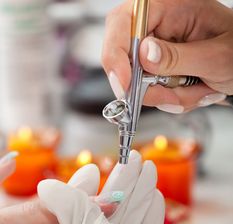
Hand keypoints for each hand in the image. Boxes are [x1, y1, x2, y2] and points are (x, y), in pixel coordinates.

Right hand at [102, 0, 232, 112]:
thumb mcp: (214, 56)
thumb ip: (178, 57)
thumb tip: (144, 55)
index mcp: (170, 6)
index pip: (124, 22)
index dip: (116, 54)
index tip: (124, 84)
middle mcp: (158, 26)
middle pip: (125, 58)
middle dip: (148, 87)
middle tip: (173, 97)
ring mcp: (156, 50)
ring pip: (139, 83)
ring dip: (168, 95)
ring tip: (197, 90)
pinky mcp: (158, 68)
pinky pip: (152, 91)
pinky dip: (172, 98)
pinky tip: (193, 90)